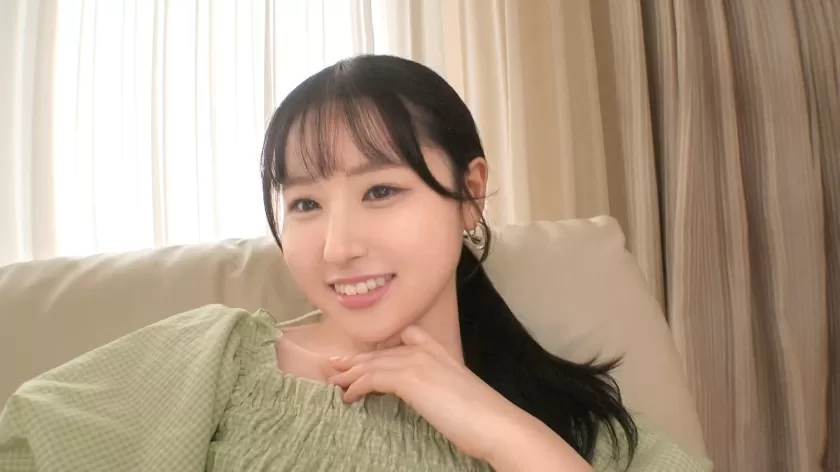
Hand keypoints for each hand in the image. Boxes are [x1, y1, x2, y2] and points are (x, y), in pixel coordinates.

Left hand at [326, 324, 526, 462]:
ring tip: (334, 383)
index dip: (380, 346)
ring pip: (372, 364)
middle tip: (334, 368)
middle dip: (355, 361)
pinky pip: (372, 379)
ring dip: (349, 374)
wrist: (494, 423)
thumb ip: (436, 384)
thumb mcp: (454, 391)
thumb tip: (422, 394)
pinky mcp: (409, 378)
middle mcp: (425, 350)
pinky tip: (348, 396)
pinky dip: (356, 387)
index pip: (403, 337)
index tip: (365, 355)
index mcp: (438, 350)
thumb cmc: (480, 415)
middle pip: (380, 353)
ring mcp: (416, 362)